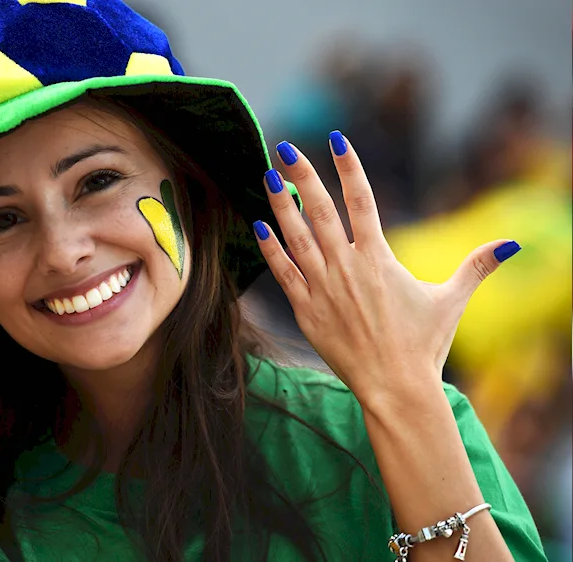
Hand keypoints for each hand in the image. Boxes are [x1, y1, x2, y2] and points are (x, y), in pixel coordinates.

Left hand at [253, 133, 519, 402]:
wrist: (395, 387)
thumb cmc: (424, 345)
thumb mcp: (451, 300)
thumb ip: (475, 267)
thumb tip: (511, 245)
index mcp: (379, 258)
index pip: (362, 201)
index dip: (349, 168)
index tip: (336, 140)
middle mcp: (347, 267)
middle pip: (321, 211)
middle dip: (303, 176)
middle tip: (286, 149)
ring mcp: (323, 288)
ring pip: (296, 237)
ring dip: (279, 206)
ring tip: (266, 177)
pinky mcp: (306, 310)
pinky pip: (283, 273)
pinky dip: (270, 248)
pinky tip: (258, 226)